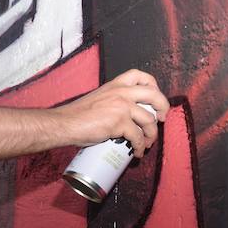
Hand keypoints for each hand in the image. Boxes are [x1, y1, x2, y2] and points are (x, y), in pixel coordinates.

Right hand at [55, 69, 169, 157]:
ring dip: (152, 134)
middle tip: (162, 119)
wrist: (64, 124)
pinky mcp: (120, 122)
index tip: (153, 99)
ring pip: (149, 120)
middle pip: (154, 95)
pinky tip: (136, 152)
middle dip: (163, 108)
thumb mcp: (98, 98)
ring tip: (147, 143)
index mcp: (114, 85)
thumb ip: (112, 101)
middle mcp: (121, 92)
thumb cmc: (76, 115)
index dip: (153, 85)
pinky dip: (139, 146)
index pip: (140, 75)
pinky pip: (138, 136)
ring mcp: (122, 107)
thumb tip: (127, 117)